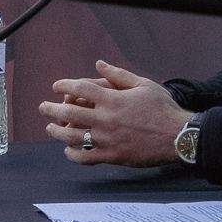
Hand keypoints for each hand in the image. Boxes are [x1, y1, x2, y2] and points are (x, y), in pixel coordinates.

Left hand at [40, 60, 189, 166]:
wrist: (178, 136)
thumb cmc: (163, 108)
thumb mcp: (144, 85)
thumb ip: (119, 75)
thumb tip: (99, 64)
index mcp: (113, 99)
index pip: (79, 89)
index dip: (64, 85)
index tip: (56, 86)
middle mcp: (106, 119)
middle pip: (68, 113)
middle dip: (51, 109)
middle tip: (43, 107)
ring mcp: (107, 139)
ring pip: (72, 136)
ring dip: (56, 131)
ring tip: (51, 128)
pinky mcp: (112, 156)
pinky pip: (84, 157)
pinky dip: (72, 154)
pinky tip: (68, 150)